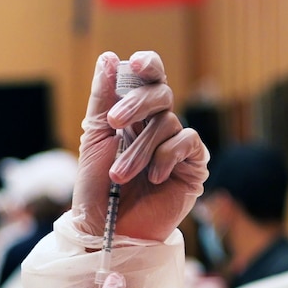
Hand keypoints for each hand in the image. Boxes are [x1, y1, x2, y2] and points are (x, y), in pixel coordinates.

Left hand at [71, 51, 208, 241]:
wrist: (106, 230)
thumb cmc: (97, 189)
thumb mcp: (95, 139)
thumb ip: (102, 99)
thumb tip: (108, 57)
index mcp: (134, 115)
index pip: (149, 78)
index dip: (147, 65)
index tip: (135, 64)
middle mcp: (158, 125)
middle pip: (161, 93)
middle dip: (136, 104)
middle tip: (114, 122)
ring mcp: (176, 145)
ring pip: (168, 122)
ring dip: (139, 149)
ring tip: (119, 175)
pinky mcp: (192, 166)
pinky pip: (188, 143)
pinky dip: (166, 156)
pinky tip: (153, 177)